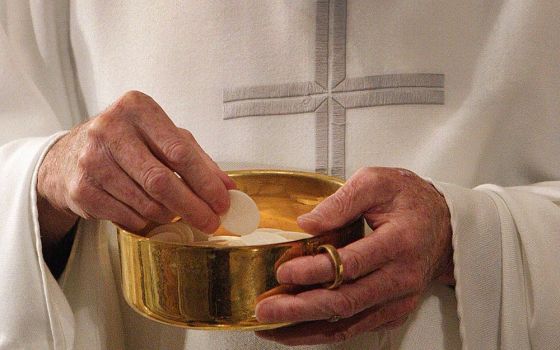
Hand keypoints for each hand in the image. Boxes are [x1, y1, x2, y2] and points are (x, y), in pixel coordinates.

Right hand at [37, 90, 234, 244]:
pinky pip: (127, 216)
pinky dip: (146, 221)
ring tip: (176, 212)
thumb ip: (196, 158)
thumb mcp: (161, 137)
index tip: (223, 201)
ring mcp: (92, 160)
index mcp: (136, 108)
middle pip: (162, 180)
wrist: (68, 156)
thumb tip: (228, 187)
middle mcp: (110, 129)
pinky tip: (150, 214)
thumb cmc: (126, 142)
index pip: (179, 151)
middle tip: (210, 221)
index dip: (205, 182)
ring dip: (170, 214)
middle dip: (193, 206)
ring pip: (146, 202)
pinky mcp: (81, 188)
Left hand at [255, 167, 452, 344]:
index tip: (284, 271)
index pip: (351, 264)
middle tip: (266, 309)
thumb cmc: (410, 201)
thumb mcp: (377, 182)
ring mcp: (398, 300)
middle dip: (300, 308)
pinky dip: (322, 331)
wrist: (444, 226)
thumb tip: (307, 223)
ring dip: (305, 327)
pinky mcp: (392, 311)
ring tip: (271, 326)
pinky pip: (355, 328)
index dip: (315, 271)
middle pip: (346, 301)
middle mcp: (401, 277)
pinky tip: (296, 329)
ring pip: (348, 322)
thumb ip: (341, 201)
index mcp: (399, 242)